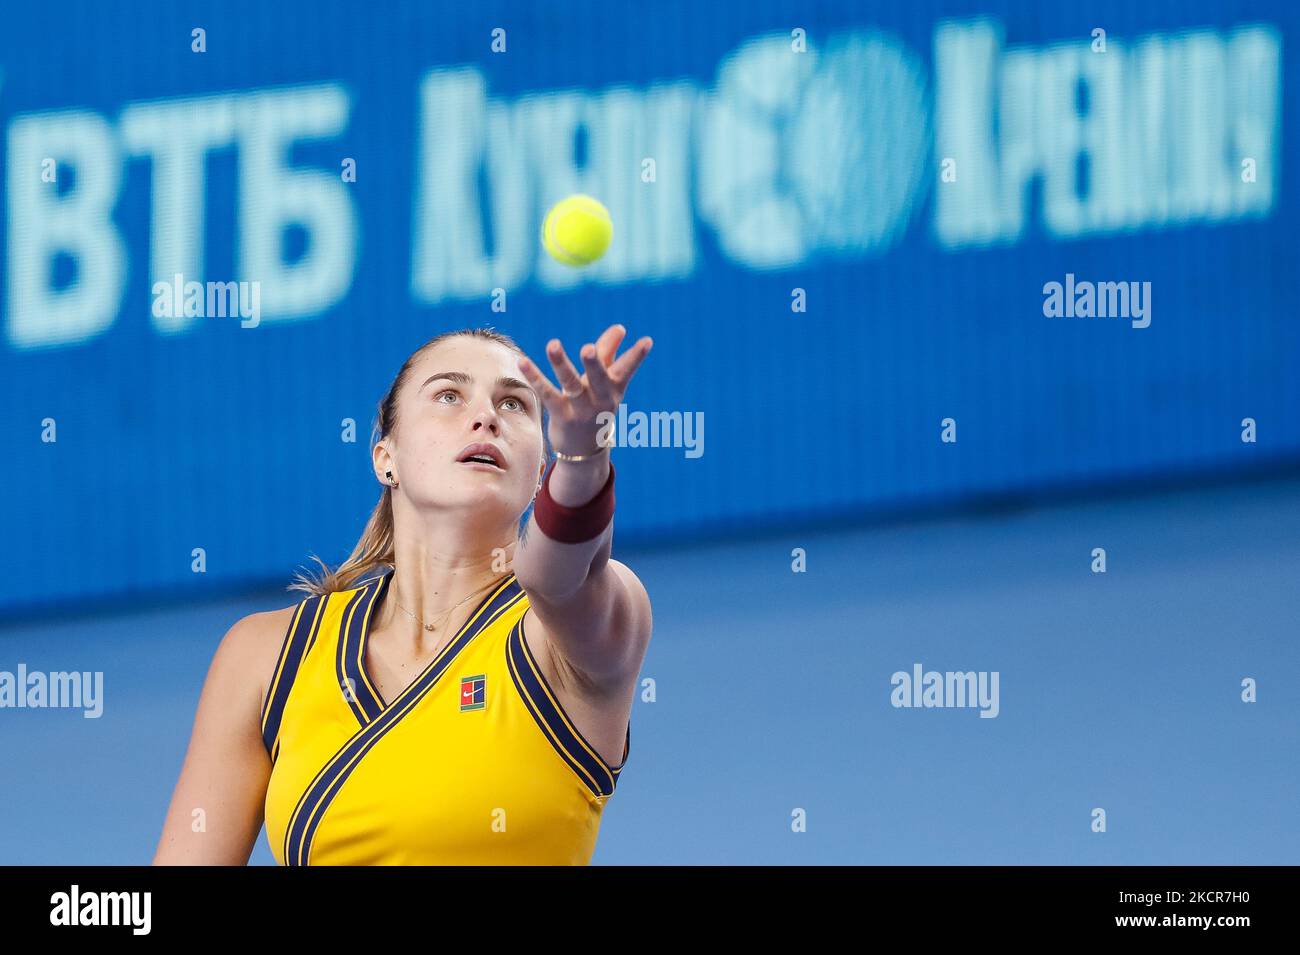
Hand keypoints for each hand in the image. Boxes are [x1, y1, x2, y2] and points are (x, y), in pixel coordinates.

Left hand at [517, 324, 652, 456]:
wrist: (585, 450)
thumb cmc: (596, 406)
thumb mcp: (606, 383)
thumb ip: (609, 352)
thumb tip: (620, 327)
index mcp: (614, 389)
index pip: (626, 370)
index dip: (637, 356)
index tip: (648, 341)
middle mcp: (600, 399)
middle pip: (598, 379)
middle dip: (594, 363)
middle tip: (588, 348)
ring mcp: (581, 409)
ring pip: (571, 385)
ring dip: (562, 364)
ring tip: (553, 344)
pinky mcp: (562, 415)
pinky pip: (548, 394)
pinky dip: (535, 377)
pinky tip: (523, 361)